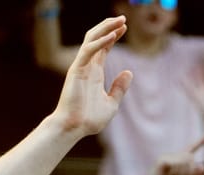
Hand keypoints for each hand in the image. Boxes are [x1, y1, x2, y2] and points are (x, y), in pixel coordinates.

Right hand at [52, 16, 132, 135]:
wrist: (74, 128)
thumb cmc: (89, 119)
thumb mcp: (112, 103)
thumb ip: (120, 88)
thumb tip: (129, 72)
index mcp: (95, 72)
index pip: (104, 47)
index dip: (113, 35)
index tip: (124, 27)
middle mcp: (88, 66)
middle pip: (98, 38)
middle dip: (110, 27)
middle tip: (123, 19)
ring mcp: (81, 66)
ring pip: (92, 39)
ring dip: (106, 28)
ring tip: (120, 21)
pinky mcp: (77, 70)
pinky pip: (89, 51)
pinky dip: (100, 42)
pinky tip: (112, 36)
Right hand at [144, 138, 203, 174]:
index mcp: (177, 160)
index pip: (190, 149)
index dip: (200, 143)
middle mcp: (171, 155)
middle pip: (190, 157)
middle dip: (190, 170)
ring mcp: (165, 157)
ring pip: (185, 160)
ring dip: (184, 172)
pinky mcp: (161, 161)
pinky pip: (177, 163)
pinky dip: (177, 171)